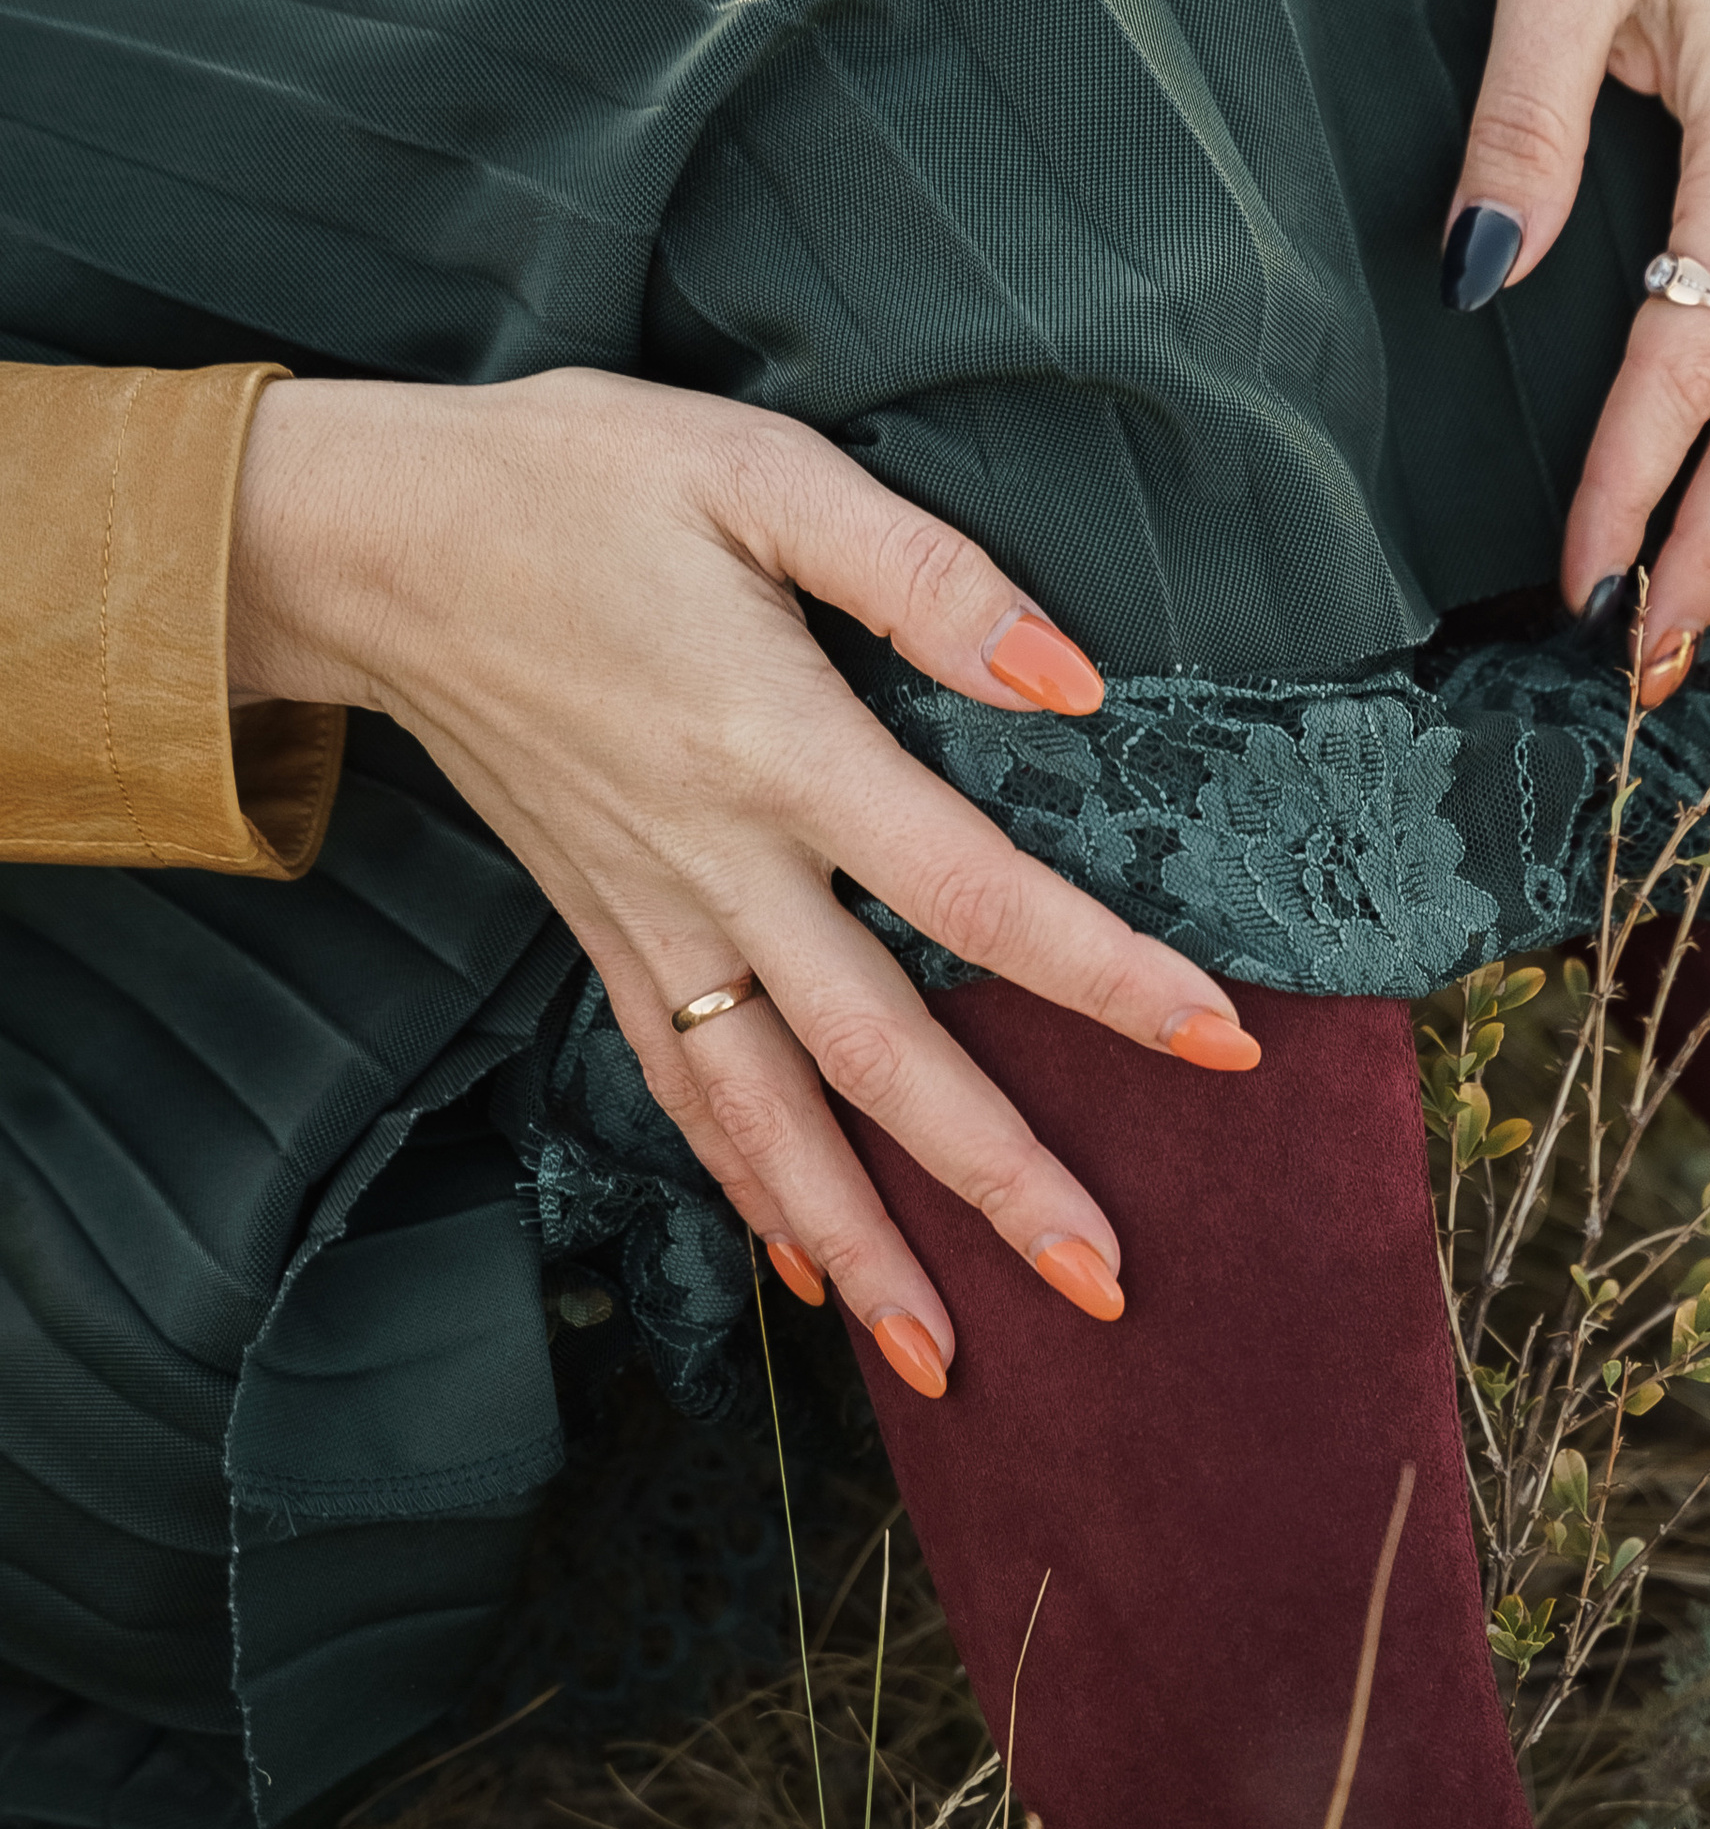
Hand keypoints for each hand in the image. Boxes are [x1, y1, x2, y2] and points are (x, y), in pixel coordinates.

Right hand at [227, 370, 1262, 1388]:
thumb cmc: (577, 481)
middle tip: (1107, 1282)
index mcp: (772, 741)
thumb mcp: (757, 471)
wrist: (373, 540)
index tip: (1217, 1041)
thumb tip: (1070, 676)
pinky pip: (684, 1093)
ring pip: (769, 1114)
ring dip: (865, 1242)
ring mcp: (649, 914)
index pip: (968, 889)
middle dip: (994, 1178)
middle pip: (876, 1052)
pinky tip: (812, 1272)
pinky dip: (750, 1193)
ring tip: (955, 1357)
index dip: (1097, 973)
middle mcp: (713, 861)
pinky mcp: (602, 932)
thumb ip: (922, 574)